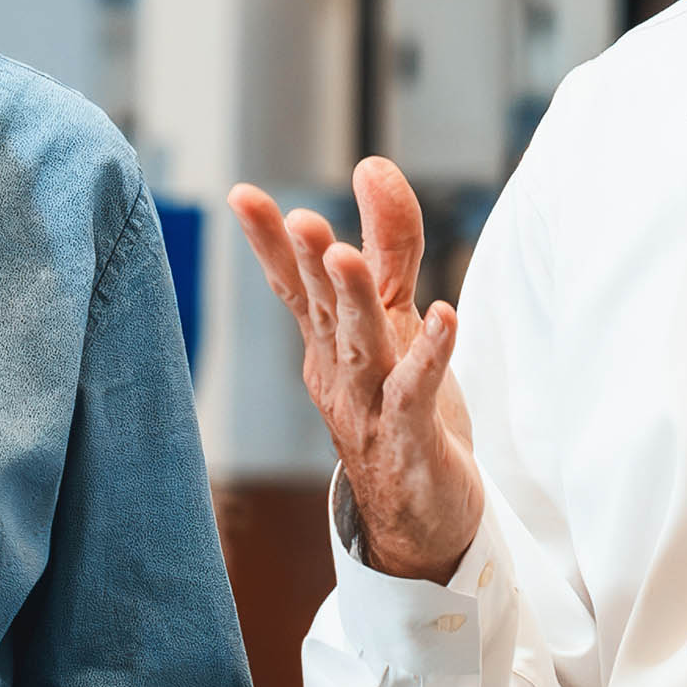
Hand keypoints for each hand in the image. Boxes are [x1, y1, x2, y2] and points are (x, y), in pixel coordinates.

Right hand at [228, 158, 483, 583]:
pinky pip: (417, 392)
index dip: (269, 242)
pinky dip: (430, 354)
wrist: (419, 521)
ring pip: (361, 347)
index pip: (293, 286)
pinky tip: (444, 317)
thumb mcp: (392, 320)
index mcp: (327, 344)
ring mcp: (370, 407)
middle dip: (305, 263)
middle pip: (322, 310)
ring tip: (345, 257)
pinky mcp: (410, 437)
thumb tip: (371, 164)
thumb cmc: (400, 411)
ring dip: (354, 303)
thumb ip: (387, 243)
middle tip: (298, 219)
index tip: (243, 194)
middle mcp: (339, 372)